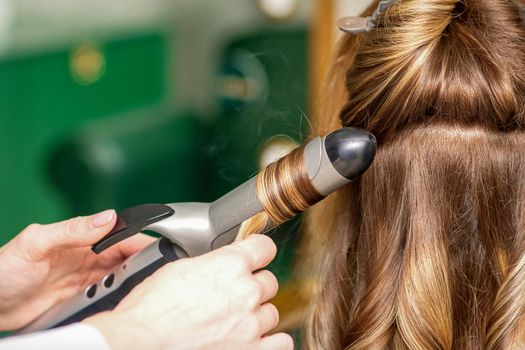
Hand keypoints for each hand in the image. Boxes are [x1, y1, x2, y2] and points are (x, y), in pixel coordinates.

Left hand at [0, 210, 154, 329]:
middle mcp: (90, 257)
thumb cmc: (5, 269)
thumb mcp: (36, 243)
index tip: (160, 250)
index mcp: (83, 237)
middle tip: (156, 275)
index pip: (122, 236)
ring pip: (123, 278)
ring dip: (133, 283)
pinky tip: (127, 302)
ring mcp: (88, 280)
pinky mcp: (84, 300)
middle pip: (129, 258)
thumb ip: (72, 229)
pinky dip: (121, 299)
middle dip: (144, 264)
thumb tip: (108, 217)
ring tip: (143, 290)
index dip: (142, 241)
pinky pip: (110, 297)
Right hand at [85, 234, 293, 349]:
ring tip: (237, 320)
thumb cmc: (151, 310)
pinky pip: (281, 343)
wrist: (141, 343)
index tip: (256, 256)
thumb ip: (210, 264)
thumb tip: (218, 264)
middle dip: (253, 287)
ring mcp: (250, 325)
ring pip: (271, 312)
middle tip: (234, 295)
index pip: (264, 247)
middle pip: (269, 282)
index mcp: (229, 265)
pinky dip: (270, 341)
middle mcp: (246, 292)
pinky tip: (254, 339)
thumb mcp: (178, 268)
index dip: (258, 251)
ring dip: (257, 315)